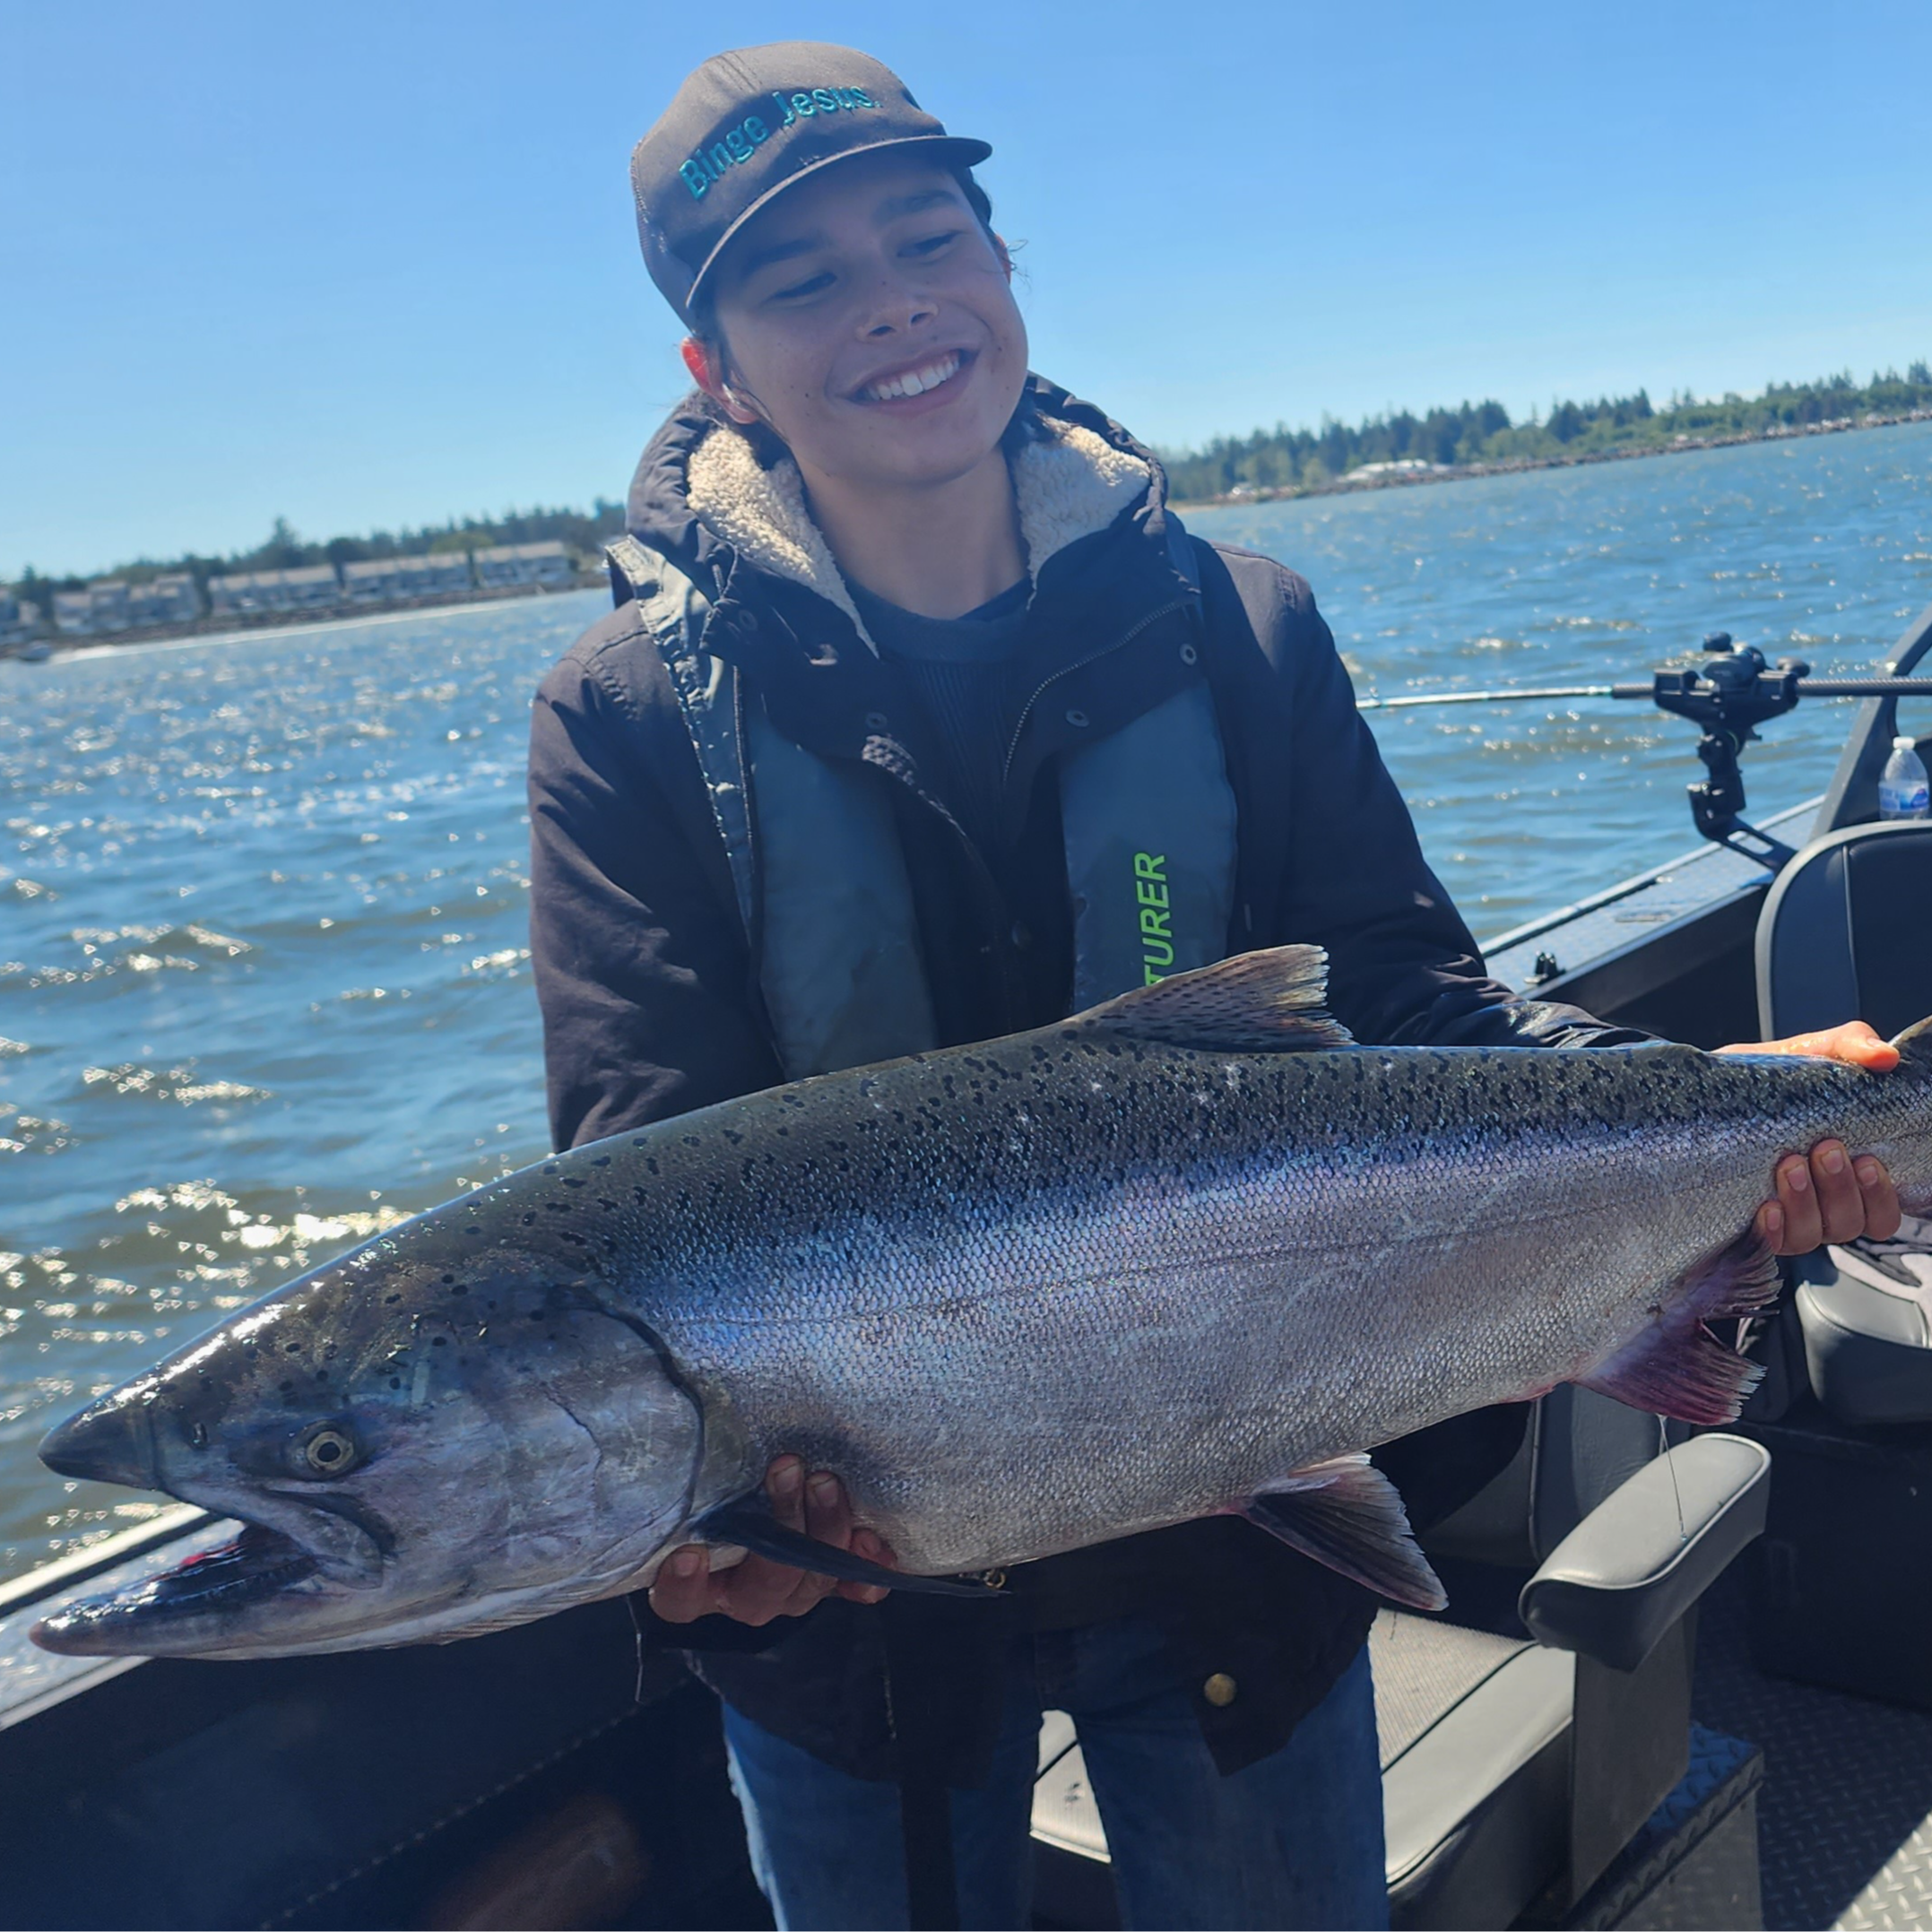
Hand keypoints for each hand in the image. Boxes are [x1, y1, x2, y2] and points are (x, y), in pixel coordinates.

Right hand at [647, 1454, 894, 1626]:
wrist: (755, 1484)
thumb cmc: (708, 1481)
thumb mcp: (693, 1477)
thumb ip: (681, 1464)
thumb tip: (654, 1410)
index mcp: (696, 1584)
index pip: (680, 1602)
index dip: (684, 1586)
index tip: (691, 1552)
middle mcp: (742, 1594)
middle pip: (760, 1588)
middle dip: (779, 1528)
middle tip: (785, 1468)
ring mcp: (789, 1590)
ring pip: (810, 1581)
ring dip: (824, 1530)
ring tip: (824, 1480)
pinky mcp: (829, 1577)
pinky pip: (853, 1585)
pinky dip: (867, 1569)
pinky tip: (876, 1548)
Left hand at [1716, 1022, 1902, 1253]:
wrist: (1703, 1088)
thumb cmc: (1768, 1078)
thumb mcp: (1812, 1053)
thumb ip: (1852, 1047)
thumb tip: (1884, 1057)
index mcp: (1848, 1175)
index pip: (1883, 1210)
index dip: (1882, 1196)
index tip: (1867, 1160)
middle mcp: (1821, 1203)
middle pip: (1851, 1223)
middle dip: (1842, 1189)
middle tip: (1825, 1149)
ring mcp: (1785, 1217)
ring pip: (1813, 1235)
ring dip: (1806, 1203)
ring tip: (1789, 1165)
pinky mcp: (1745, 1224)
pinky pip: (1770, 1243)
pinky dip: (1773, 1229)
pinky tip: (1765, 1207)